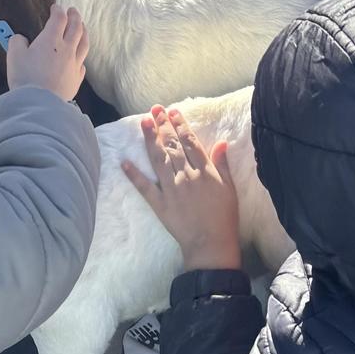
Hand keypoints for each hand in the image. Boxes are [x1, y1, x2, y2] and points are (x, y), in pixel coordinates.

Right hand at [5, 4, 87, 101]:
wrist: (39, 103)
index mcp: (51, 39)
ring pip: (84, 44)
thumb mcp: (14, 56)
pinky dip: (81, 56)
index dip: (58, 10)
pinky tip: (79, 57)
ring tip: (82, 28)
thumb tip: (20, 38)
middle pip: (76, 28)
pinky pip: (82, 64)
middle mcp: (66, 49)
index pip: (59, 18)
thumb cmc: (25, 78)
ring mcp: (74, 64)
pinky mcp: (76, 79)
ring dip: (84, 32)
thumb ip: (17, 42)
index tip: (55, 7)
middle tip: (73, 11)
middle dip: (75, 17)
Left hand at [122, 106, 241, 269]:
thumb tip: (221, 142)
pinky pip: (145, 188)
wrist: (211, 244)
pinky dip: (134, 175)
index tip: (173, 111)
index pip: (190, 142)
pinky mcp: (160, 204)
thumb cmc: (224, 216)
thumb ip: (222, 164)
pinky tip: (124, 162)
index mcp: (204, 171)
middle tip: (155, 109)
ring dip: (150, 140)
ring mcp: (171, 189)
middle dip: (163, 125)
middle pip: (172, 146)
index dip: (181, 125)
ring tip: (143, 122)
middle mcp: (186, 176)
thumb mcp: (229, 188)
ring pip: (158, 160)